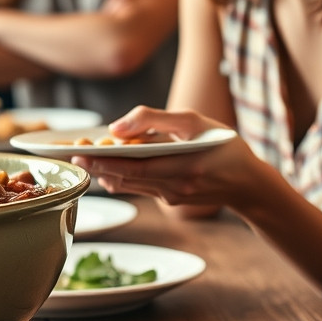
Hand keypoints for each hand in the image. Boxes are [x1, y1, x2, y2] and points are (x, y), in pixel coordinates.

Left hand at [71, 107, 285, 214]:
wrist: (250, 185)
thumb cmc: (224, 146)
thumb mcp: (195, 122)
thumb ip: (155, 120)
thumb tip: (117, 126)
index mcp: (182, 165)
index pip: (133, 166)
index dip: (103, 161)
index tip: (79, 153)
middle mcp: (174, 186)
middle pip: (124, 177)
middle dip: (95, 166)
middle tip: (71, 155)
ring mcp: (170, 197)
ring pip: (128, 185)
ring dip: (104, 172)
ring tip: (83, 157)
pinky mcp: (170, 201)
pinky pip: (138, 188)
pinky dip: (120, 177)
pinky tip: (107, 166)